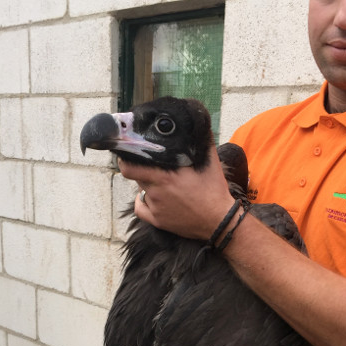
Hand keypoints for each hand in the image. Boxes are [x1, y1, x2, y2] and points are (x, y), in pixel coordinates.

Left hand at [118, 147, 234, 240]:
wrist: (219, 221)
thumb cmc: (214, 192)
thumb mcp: (210, 163)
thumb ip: (202, 142)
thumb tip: (200, 125)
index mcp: (164, 177)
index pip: (130, 167)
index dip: (126, 159)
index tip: (128, 153)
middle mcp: (156, 192)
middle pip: (137, 176)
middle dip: (141, 169)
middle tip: (151, 165)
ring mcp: (155, 208)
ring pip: (142, 191)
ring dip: (147, 184)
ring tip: (161, 182)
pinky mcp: (158, 221)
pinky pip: (141, 209)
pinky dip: (143, 202)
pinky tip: (149, 197)